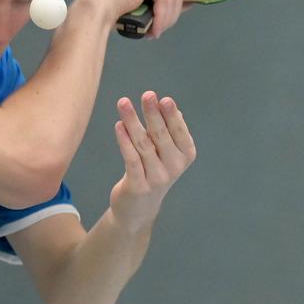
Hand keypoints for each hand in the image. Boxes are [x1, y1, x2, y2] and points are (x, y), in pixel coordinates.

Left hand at [108, 91, 196, 231]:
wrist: (138, 208)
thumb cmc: (152, 170)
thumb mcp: (165, 151)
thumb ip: (168, 130)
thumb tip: (170, 106)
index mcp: (185, 155)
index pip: (178, 131)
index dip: (171, 115)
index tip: (162, 99)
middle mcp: (175, 167)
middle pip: (161, 135)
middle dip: (153, 113)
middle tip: (147, 94)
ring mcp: (157, 178)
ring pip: (144, 144)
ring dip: (133, 121)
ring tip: (123, 102)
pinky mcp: (139, 186)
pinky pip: (131, 159)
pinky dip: (124, 141)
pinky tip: (118, 125)